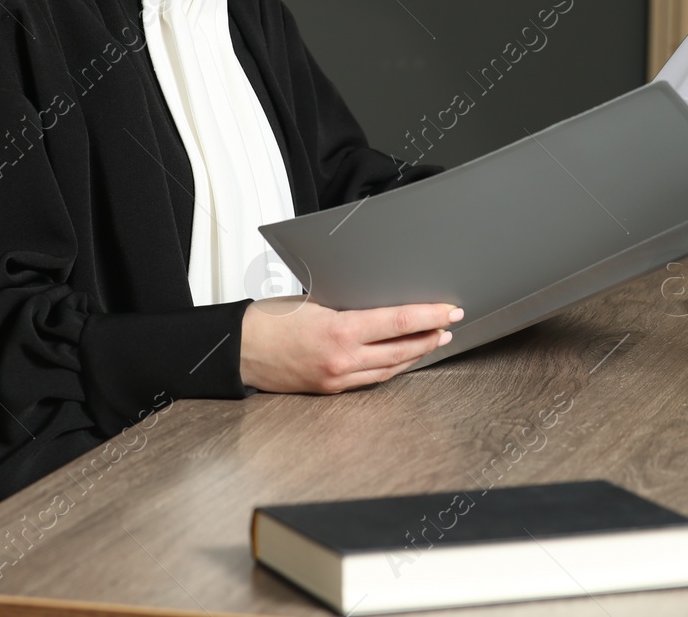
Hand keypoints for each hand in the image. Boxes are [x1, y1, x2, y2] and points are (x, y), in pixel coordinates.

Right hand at [239, 299, 462, 393]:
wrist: (238, 350)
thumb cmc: (268, 320)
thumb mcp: (313, 300)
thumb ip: (347, 302)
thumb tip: (381, 297)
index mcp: (339, 331)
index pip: (397, 323)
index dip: (428, 316)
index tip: (449, 310)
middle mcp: (342, 359)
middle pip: (401, 350)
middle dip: (430, 336)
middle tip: (449, 325)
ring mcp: (337, 379)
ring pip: (390, 368)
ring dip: (415, 354)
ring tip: (434, 341)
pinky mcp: (331, 390)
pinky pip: (371, 379)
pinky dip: (391, 367)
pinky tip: (402, 358)